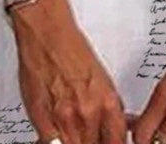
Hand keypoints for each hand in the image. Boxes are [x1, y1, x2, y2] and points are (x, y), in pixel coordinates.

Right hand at [10, 0, 127, 143]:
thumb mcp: (102, 79)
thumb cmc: (71, 49)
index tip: (111, 140)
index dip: (115, 143)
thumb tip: (122, 124)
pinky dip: (57, 143)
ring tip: (75, 131)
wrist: (47, 33)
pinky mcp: (43, 122)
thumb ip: (109, 108)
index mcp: (107, 101)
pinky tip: (59, 135)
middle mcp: (88, 113)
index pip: (118, 141)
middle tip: (92, 135)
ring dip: (78, 141)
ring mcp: (65, 120)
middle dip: (95, 142)